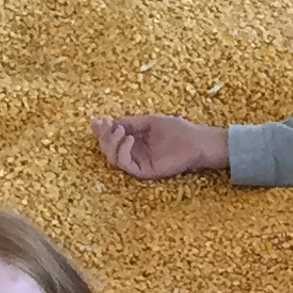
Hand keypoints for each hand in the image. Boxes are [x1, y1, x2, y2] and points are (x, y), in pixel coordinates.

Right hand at [89, 112, 228, 178]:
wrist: (196, 140)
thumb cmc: (176, 130)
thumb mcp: (147, 121)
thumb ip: (128, 123)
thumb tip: (104, 121)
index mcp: (132, 141)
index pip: (110, 139)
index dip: (101, 130)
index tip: (97, 121)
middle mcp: (133, 154)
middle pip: (108, 150)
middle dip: (104, 136)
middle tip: (109, 125)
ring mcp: (139, 163)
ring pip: (113, 158)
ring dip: (111, 143)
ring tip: (121, 131)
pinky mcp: (146, 171)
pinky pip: (126, 165)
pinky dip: (123, 151)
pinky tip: (130, 139)